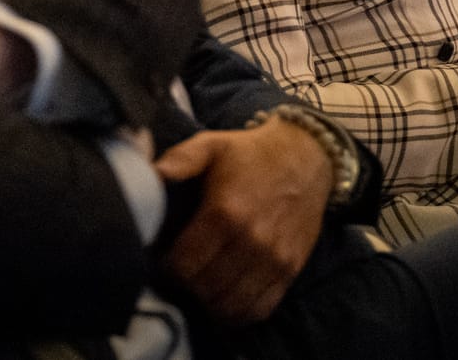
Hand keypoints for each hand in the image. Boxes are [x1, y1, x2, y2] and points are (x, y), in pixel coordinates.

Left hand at [154, 120, 331, 323]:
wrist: (307, 157)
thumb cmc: (251, 154)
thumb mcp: (212, 145)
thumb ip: (179, 160)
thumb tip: (151, 175)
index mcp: (226, 212)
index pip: (183, 266)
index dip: (166, 268)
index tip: (163, 258)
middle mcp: (252, 241)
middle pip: (203, 289)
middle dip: (184, 286)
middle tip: (179, 273)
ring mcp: (274, 260)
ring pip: (229, 305)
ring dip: (208, 302)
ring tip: (200, 285)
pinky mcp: (290, 270)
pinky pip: (259, 310)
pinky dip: (238, 311)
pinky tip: (226, 296)